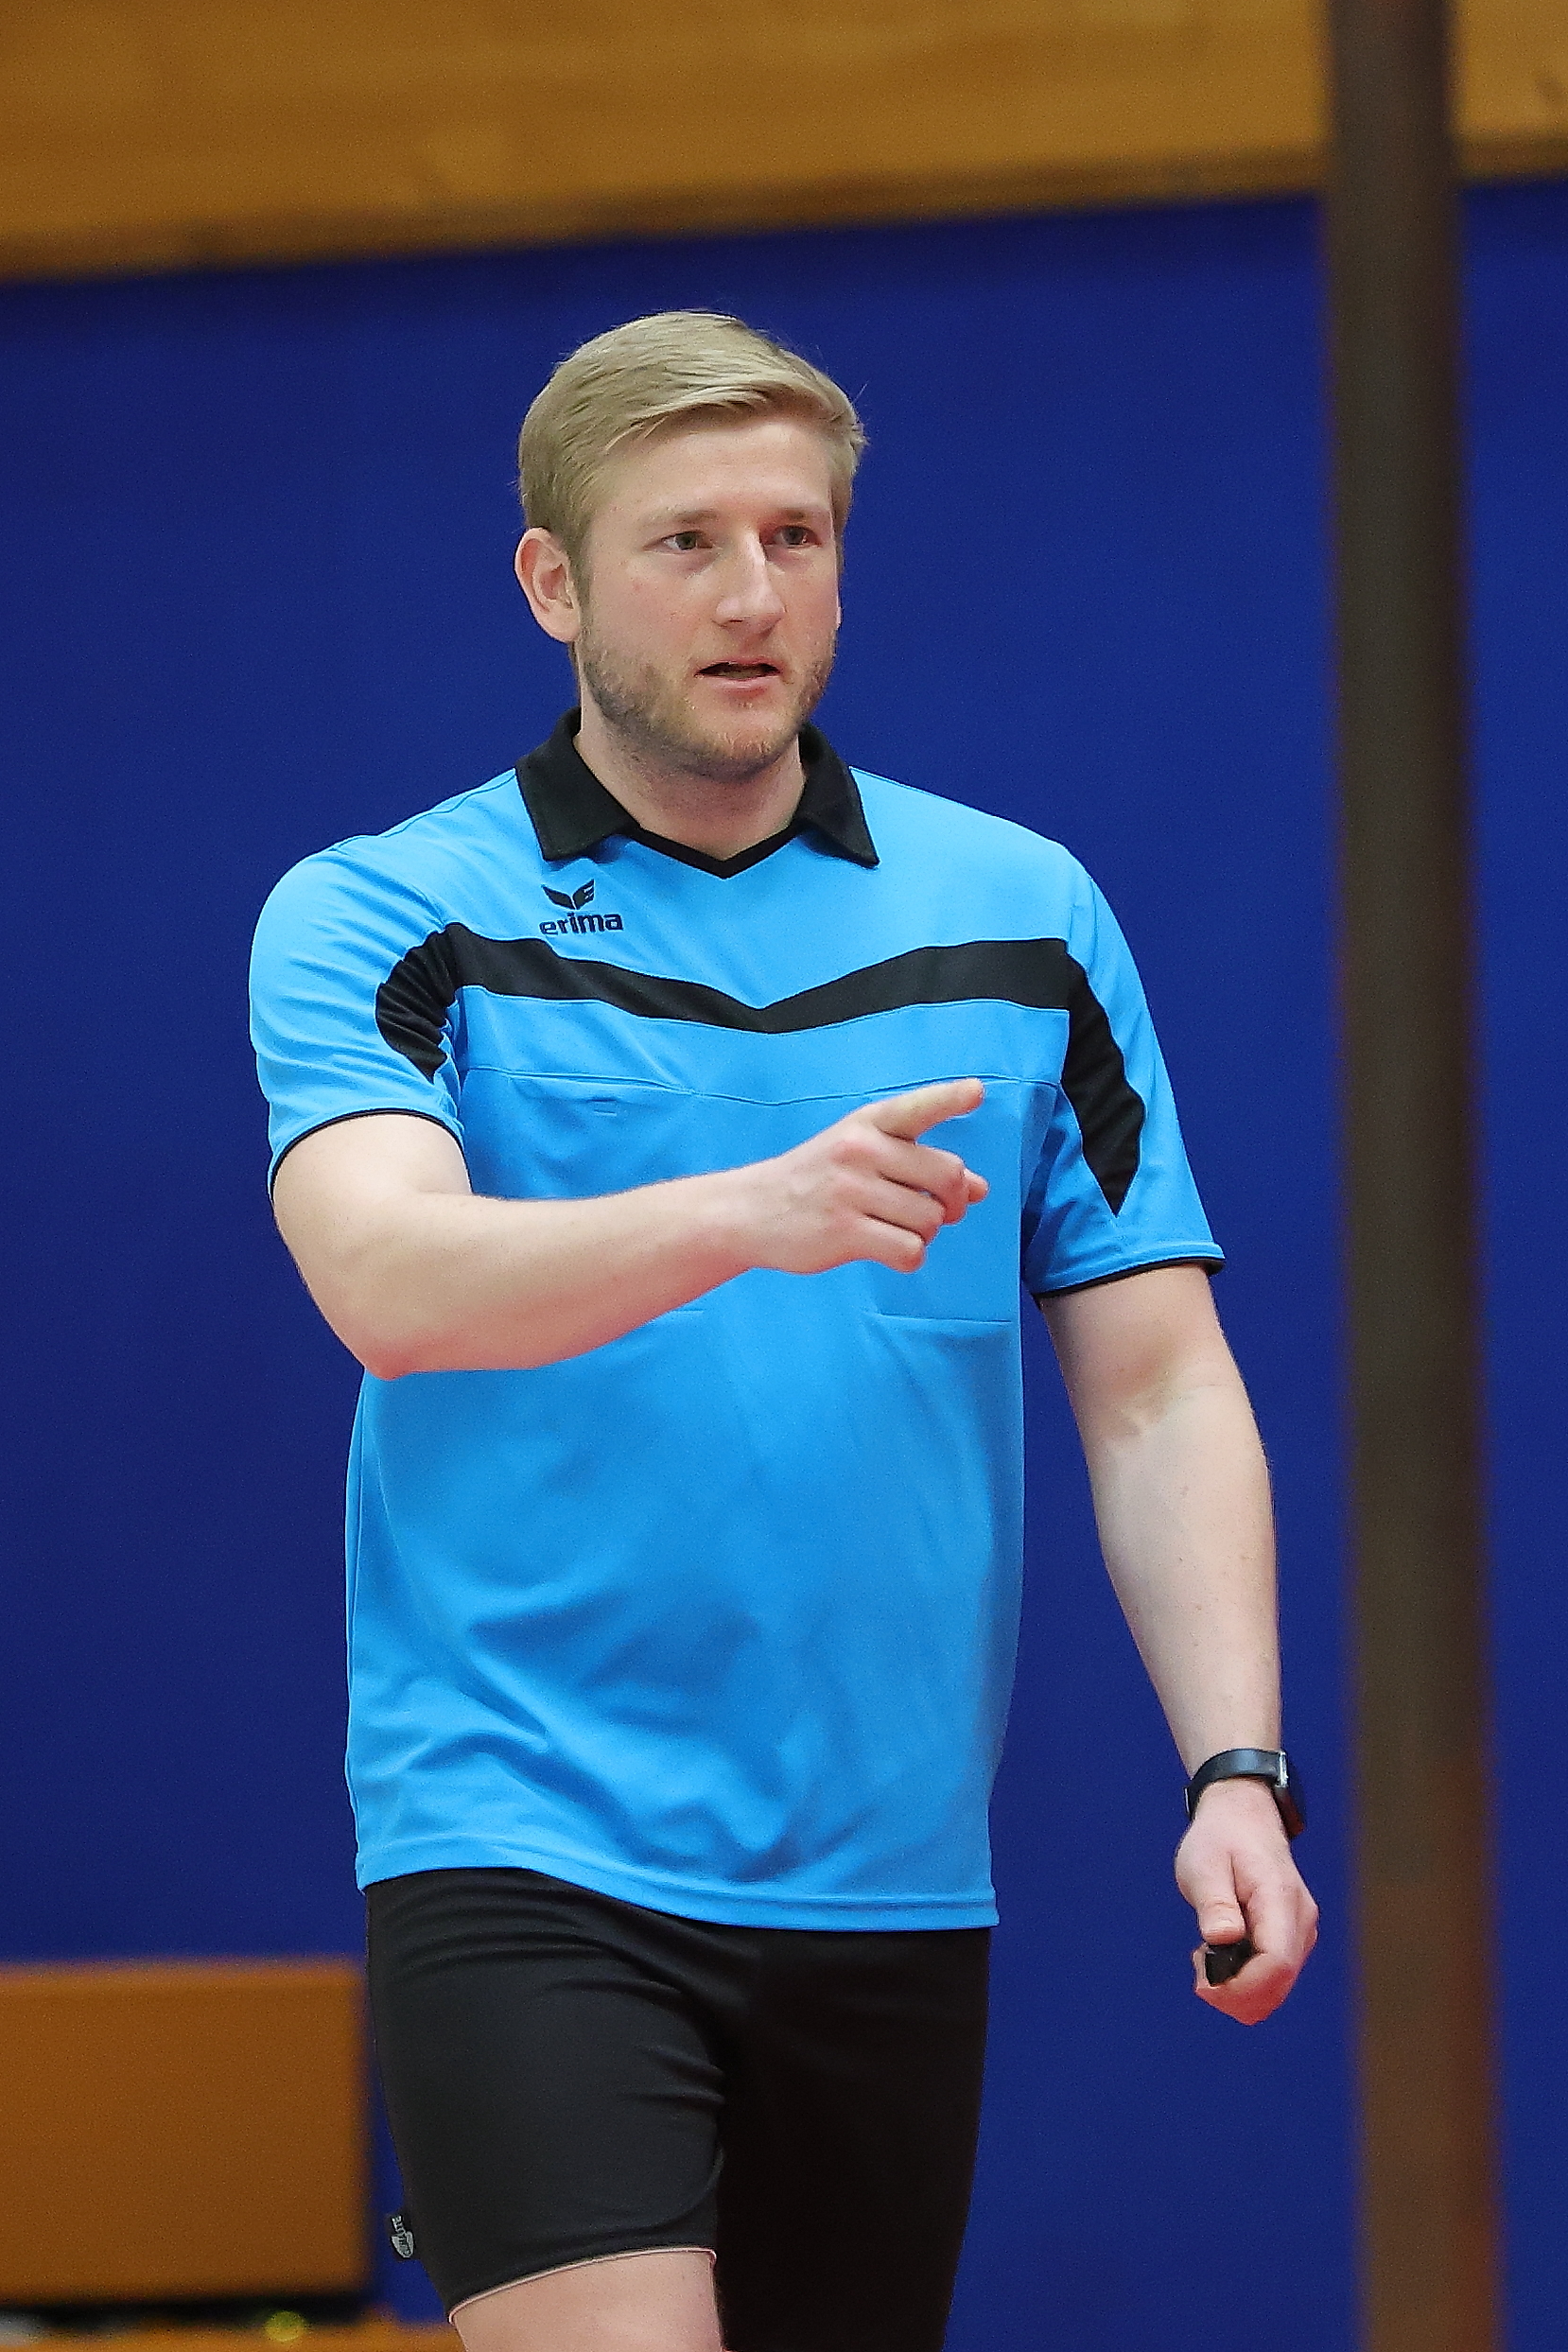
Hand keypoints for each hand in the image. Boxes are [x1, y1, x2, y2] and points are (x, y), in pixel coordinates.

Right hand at [730, 1078, 987, 1275]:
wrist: (752, 1210)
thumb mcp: (863, 1157)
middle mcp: (860, 1150)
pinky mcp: (844, 1231)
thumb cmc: (819, 1180)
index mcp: (867, 1124)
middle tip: (939, 1211)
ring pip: (931, 1219)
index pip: (916, 1108)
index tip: (975, 1092)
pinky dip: (910, 1257)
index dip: (949, 1099)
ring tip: (896, 1229)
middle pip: (946, 1175)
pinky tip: (889, 1250)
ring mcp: (850, 1191)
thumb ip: (920, 1167)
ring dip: (925, 1233)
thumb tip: (980, 1190)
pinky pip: (910, 1250)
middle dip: (953, 1201)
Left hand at [1175, 1777, 1318, 2024]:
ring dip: (1239, 1990)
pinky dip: (1246, 1981)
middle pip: (1279, 1985)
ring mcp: (1300, 1931)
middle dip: (1236, 1995)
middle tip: (1198, 1971)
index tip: (1203, 1983)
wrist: (1243, 1817)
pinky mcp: (1292, 1937)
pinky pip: (1275, 1977)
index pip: (1276, 1963)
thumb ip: (1215, 1903)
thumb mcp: (1204, 1863)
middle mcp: (1299, 1920)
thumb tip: (1223, 1939)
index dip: (1241, 1987)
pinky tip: (1221, 1955)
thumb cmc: (1220, 1839)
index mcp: (1279, 1898)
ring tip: (1206, 1957)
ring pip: (1278, 1988)